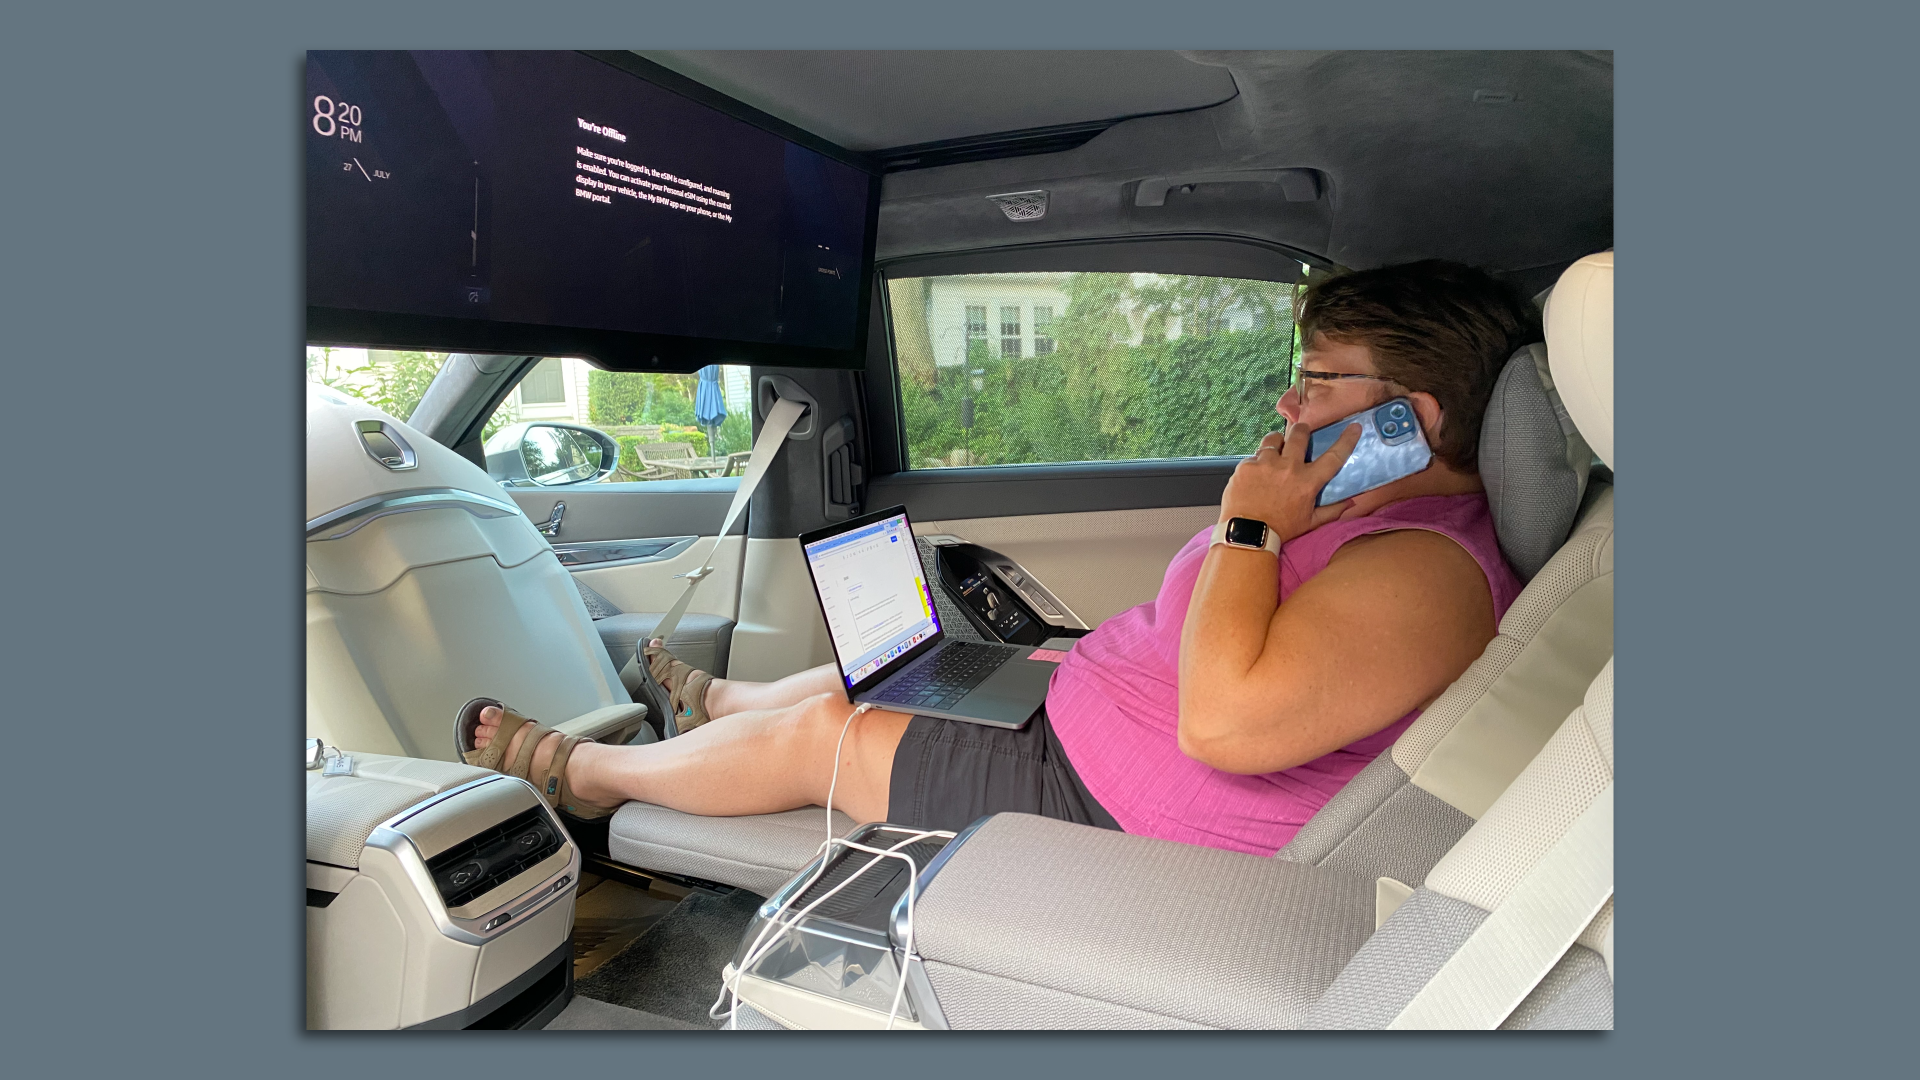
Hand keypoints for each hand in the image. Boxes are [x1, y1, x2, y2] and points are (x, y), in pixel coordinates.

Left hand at [1218, 422, 1363, 546]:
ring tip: (1274, 453)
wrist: (1247, 535)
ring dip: (1276, 443)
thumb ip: (1332, 511)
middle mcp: (1288, 468)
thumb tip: (1351, 502)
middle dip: (1301, 430)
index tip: (1354, 427)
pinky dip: (1257, 463)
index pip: (1333, 457)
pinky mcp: (1246, 466)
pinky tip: (1255, 476)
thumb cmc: (1281, 529)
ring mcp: (1265, 464)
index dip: (1346, 440)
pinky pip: (1254, 456)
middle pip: (1299, 434)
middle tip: (1300, 434)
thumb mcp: (1310, 522)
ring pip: (1273, 439)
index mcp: (1307, 482)